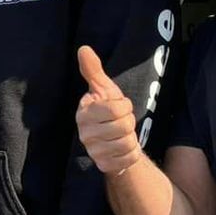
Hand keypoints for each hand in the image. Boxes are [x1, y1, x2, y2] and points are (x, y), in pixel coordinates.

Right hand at [75, 46, 142, 178]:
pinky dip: (132, 153)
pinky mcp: (104, 166)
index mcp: (84, 113)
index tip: (119, 106)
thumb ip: (93, 70)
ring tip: (122, 135)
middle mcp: (84, 133)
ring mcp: (93, 151)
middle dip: (129, 123)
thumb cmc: (107, 110)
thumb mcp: (103, 88)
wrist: (111, 141)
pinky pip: (129, 158)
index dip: (124, 106)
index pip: (116, 108)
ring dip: (131, 138)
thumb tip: (83, 48)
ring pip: (127, 142)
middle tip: (121, 123)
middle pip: (124, 126)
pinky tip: (123, 149)